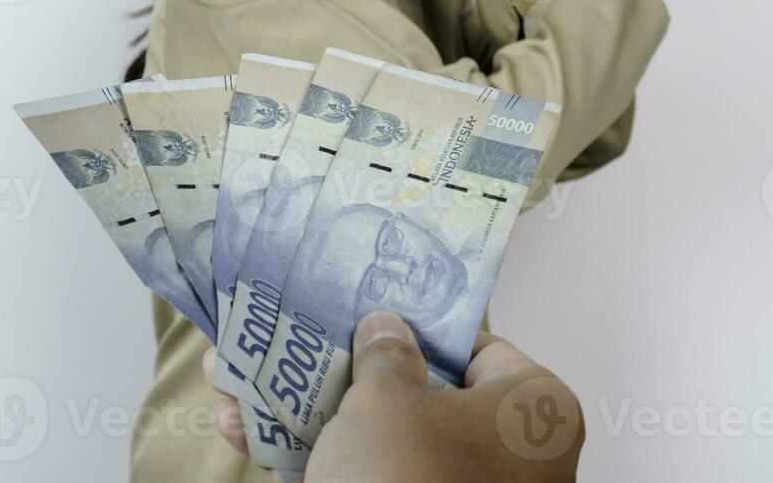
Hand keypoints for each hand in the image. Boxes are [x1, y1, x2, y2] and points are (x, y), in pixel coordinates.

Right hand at [205, 312, 583, 482]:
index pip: (478, 349)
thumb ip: (384, 353)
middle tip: (290, 339)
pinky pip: (362, 477)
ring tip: (239, 377)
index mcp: (533, 410)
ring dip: (306, 411)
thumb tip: (387, 328)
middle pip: (415, 394)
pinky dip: (309, 458)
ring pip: (378, 440)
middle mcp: (509, 456)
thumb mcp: (387, 398)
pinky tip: (243, 428)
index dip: (415, 326)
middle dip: (342, 369)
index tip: (362, 307)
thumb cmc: (407, 478)